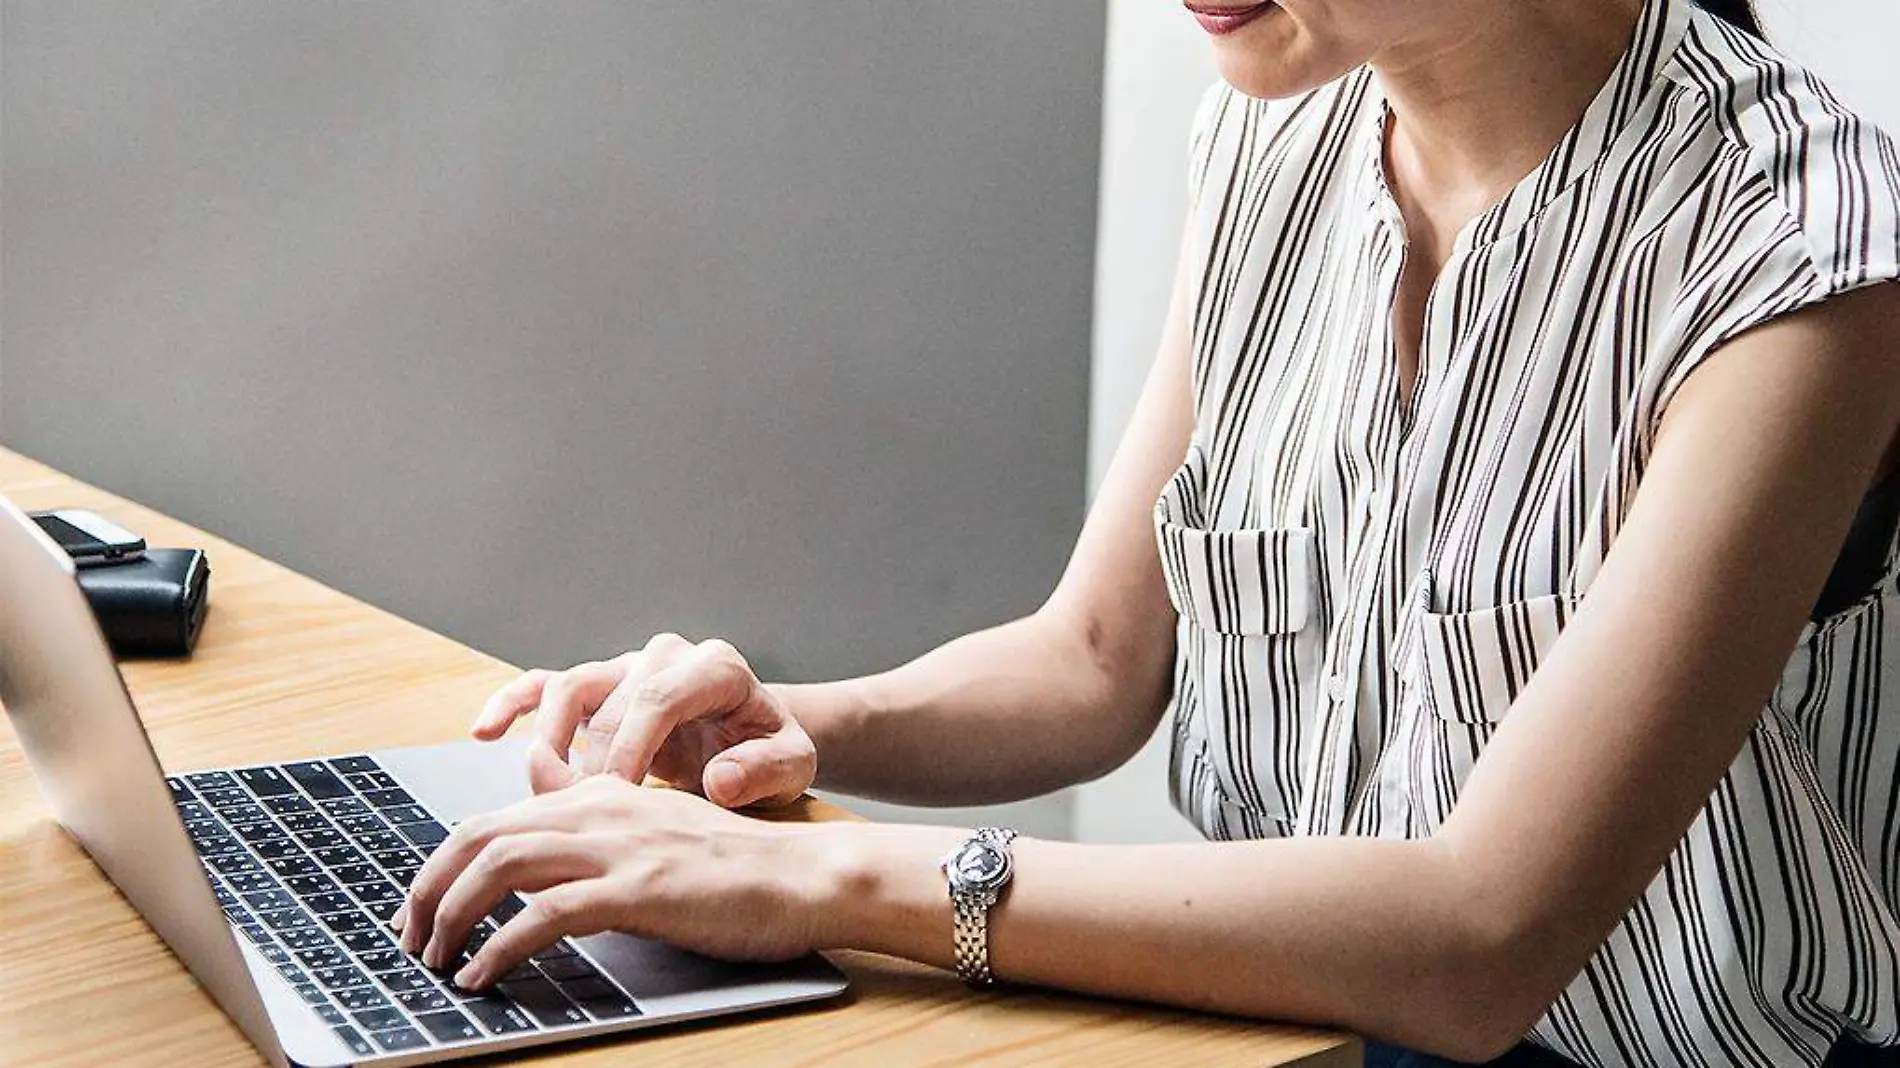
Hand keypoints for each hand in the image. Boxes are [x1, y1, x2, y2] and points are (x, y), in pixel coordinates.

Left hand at [390, 776, 838, 988]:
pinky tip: (485, 975)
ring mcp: (620, 846)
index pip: (495, 817)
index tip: (422, 907)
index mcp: (602, 793)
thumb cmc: (737, 865)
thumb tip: (540, 797)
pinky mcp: (639, 889)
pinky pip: (546, 914)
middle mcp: (602, 809)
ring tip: (435, 959)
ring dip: (451, 916)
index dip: (442, 863)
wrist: (805, 875)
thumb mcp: (657, 822)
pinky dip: (501, 947)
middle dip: (428, 888)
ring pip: (500, 865)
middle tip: (409, 937)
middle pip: (480, 836)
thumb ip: (598, 813)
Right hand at [471, 633, 816, 805]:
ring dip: (549, 739)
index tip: (615, 796)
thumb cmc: (770, 756)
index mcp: (715, 668)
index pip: (659, 695)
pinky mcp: (596, 689)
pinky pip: (542, 685)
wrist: (758, 743)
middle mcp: (665, 656)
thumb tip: (720, 780)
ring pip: (568, 686)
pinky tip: (484, 733)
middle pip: (609, 697)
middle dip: (588, 758)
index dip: (631, 745)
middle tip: (579, 814)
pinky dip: (512, 704)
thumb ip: (766, 771)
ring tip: (543, 792)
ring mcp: (625, 669)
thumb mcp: (792, 768)